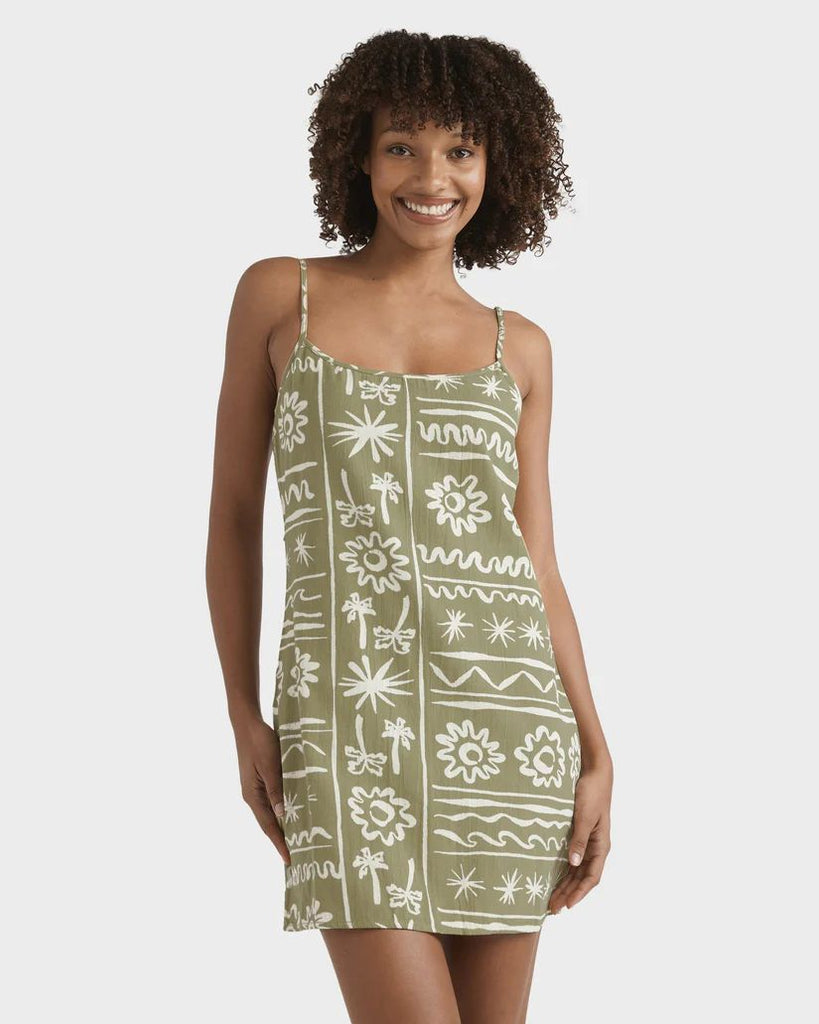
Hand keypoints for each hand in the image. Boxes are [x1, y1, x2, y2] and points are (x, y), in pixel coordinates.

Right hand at [234, 716, 290, 865]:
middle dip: (281, 839)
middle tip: (297, 855)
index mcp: (252, 795)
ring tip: (297, 839)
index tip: (289, 860)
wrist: (248, 724)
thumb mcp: (270, 766)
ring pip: (271, 812)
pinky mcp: (261, 779)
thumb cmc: (259, 742)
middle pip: (269, 823)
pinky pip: (273, 800)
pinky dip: (282, 810)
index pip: (268, 826)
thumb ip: (276, 790)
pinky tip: (292, 812)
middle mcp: (252, 795)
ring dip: (283, 825)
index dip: (279, 843)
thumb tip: (282, 815)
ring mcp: (256, 788)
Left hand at [549, 761, 611, 912]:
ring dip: (565, 886)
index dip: (580, 893)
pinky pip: (572, 860)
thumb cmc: (591, 793)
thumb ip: (579, 839)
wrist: (595, 773)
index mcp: (601, 845)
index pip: (592, 877)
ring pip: (576, 871)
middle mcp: (595, 848)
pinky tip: (553, 879)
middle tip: (551, 909)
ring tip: (550, 900)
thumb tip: (574, 863)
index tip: (567, 905)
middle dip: (568, 894)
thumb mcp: (584, 817)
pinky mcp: (579, 835)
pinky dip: (563, 872)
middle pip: (582, 878)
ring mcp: (588, 843)